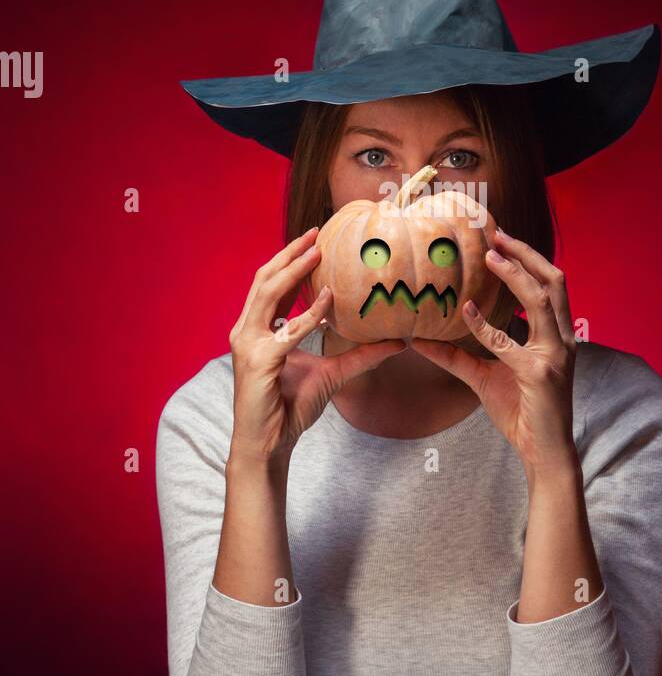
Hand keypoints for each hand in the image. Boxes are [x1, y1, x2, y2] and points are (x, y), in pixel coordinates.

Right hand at [228, 226, 405, 465]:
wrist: (269, 443)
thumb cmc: (291, 408)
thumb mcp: (333, 373)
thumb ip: (362, 355)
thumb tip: (400, 343)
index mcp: (257, 330)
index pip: (271, 285)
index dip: (291, 260)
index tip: (315, 240)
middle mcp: (247, 332)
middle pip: (265, 279)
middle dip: (290, 253)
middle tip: (316, 232)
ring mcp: (249, 345)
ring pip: (269, 294)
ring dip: (294, 269)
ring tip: (317, 251)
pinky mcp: (259, 363)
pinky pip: (287, 331)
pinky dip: (309, 313)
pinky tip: (331, 298)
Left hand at [408, 227, 577, 468]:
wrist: (542, 451)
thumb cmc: (521, 412)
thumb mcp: (484, 377)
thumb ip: (456, 356)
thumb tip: (417, 340)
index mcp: (556, 335)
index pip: (549, 285)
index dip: (528, 258)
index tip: (500, 239)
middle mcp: (562, 339)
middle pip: (554, 280)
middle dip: (527, 253)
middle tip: (496, 234)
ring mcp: (555, 355)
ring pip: (542, 300)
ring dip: (516, 273)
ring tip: (490, 255)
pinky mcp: (540, 374)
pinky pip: (509, 343)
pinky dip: (487, 326)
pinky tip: (465, 313)